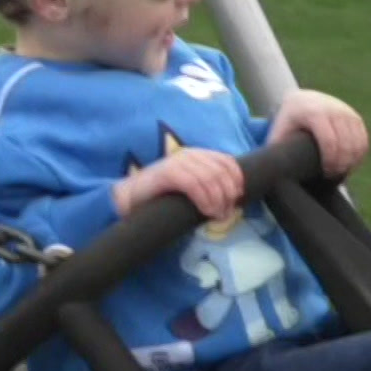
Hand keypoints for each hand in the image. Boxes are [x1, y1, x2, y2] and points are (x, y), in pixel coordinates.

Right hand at [112, 146, 244, 220]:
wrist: (132, 197)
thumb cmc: (164, 195)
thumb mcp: (191, 186)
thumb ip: (209, 184)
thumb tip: (233, 196)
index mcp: (197, 154)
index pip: (227, 161)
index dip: (237, 179)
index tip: (238, 197)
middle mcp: (189, 155)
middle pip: (221, 172)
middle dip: (228, 194)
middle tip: (227, 213)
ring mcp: (177, 162)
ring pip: (210, 179)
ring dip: (218, 200)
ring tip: (217, 216)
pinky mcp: (168, 173)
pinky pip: (194, 185)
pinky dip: (205, 200)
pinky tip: (206, 211)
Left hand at [268, 90, 368, 177]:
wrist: (300, 101)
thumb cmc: (286, 122)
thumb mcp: (278, 132)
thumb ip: (276, 150)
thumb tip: (272, 173)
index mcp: (312, 112)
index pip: (328, 140)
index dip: (330, 160)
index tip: (326, 174)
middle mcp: (332, 109)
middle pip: (345, 142)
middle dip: (342, 163)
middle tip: (334, 177)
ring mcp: (345, 111)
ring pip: (357, 141)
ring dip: (352, 160)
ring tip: (342, 173)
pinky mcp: (354, 116)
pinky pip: (363, 138)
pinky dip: (359, 153)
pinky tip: (351, 164)